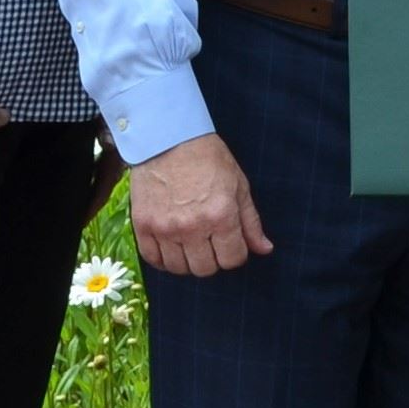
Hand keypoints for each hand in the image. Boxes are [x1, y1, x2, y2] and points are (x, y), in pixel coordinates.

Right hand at [130, 133, 271, 275]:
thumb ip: (251, 222)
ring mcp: (165, 228)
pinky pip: (154, 260)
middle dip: (213, 259)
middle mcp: (193, 226)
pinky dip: (163, 260)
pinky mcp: (143, 226)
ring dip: (188, 261)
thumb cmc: (207, 158)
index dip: (235, 253)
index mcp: (221, 215)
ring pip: (180, 269)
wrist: (167, 138)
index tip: (230, 243)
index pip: (233, 259)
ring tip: (190, 244)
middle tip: (210, 243)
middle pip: (206, 269)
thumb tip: (264, 249)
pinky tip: (170, 248)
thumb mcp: (238, 185)